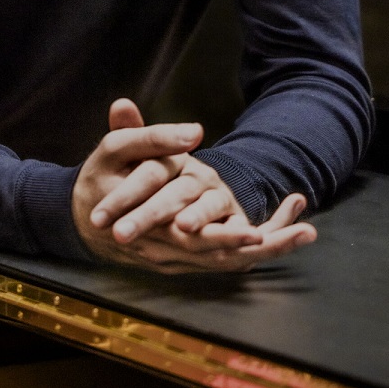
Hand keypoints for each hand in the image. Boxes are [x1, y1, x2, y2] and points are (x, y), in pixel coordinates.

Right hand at [72, 99, 316, 273]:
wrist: (83, 219)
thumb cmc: (100, 179)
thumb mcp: (114, 150)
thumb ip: (147, 136)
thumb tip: (186, 126)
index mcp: (148, 224)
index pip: (190, 238)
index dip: (223, 237)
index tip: (254, 231)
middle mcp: (165, 248)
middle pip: (219, 258)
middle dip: (259, 250)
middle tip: (298, 238)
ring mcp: (174, 258)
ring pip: (225, 262)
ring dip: (266, 250)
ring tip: (305, 232)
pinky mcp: (181, 260)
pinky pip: (222, 260)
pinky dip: (255, 249)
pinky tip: (287, 232)